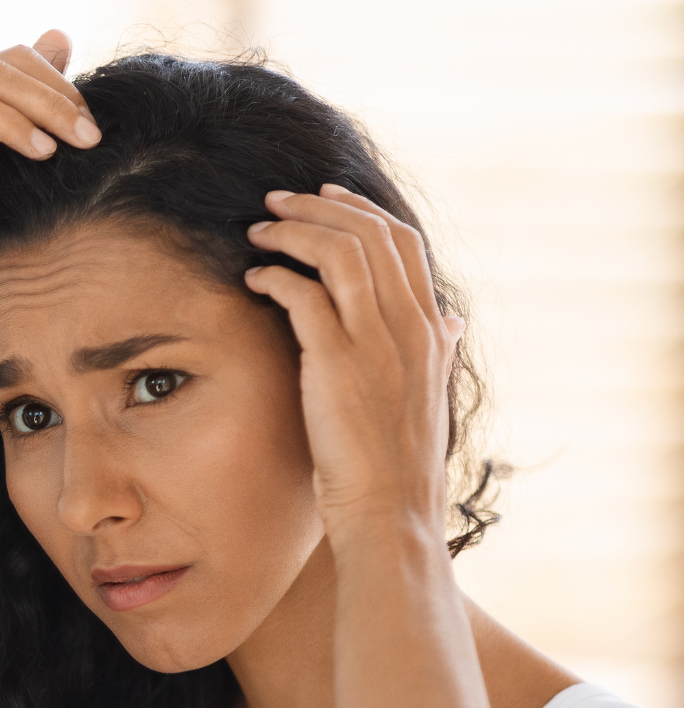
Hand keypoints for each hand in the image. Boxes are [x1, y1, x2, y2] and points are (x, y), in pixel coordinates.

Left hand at [244, 186, 465, 544]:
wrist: (392, 512)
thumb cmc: (399, 463)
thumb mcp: (429, 397)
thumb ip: (439, 350)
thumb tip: (454, 320)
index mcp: (431, 330)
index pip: (404, 242)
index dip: (363, 211)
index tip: (326, 196)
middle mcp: (410, 327)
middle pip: (370, 234)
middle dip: (319, 207)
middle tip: (276, 201)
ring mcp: (376, 343)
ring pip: (338, 252)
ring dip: (292, 232)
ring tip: (258, 232)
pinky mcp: (337, 362)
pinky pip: (303, 295)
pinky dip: (275, 276)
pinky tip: (253, 278)